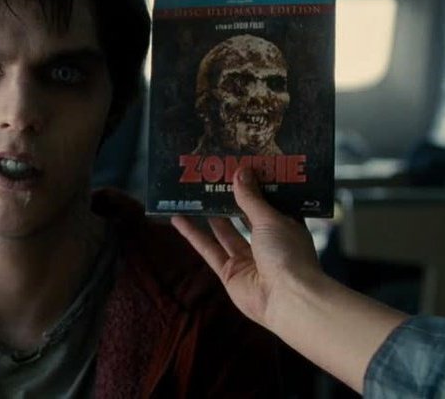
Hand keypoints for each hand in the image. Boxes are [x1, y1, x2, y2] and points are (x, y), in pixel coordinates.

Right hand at [171, 167, 320, 328]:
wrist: (287, 299)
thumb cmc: (288, 254)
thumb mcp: (270, 219)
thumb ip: (251, 199)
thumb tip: (240, 173)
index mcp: (286, 228)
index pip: (270, 203)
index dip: (255, 187)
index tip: (240, 168)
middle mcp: (267, 243)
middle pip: (244, 217)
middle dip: (229, 199)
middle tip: (211, 178)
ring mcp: (247, 260)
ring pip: (224, 232)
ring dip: (209, 214)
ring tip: (192, 193)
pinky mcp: (229, 273)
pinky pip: (209, 250)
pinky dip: (193, 235)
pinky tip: (178, 219)